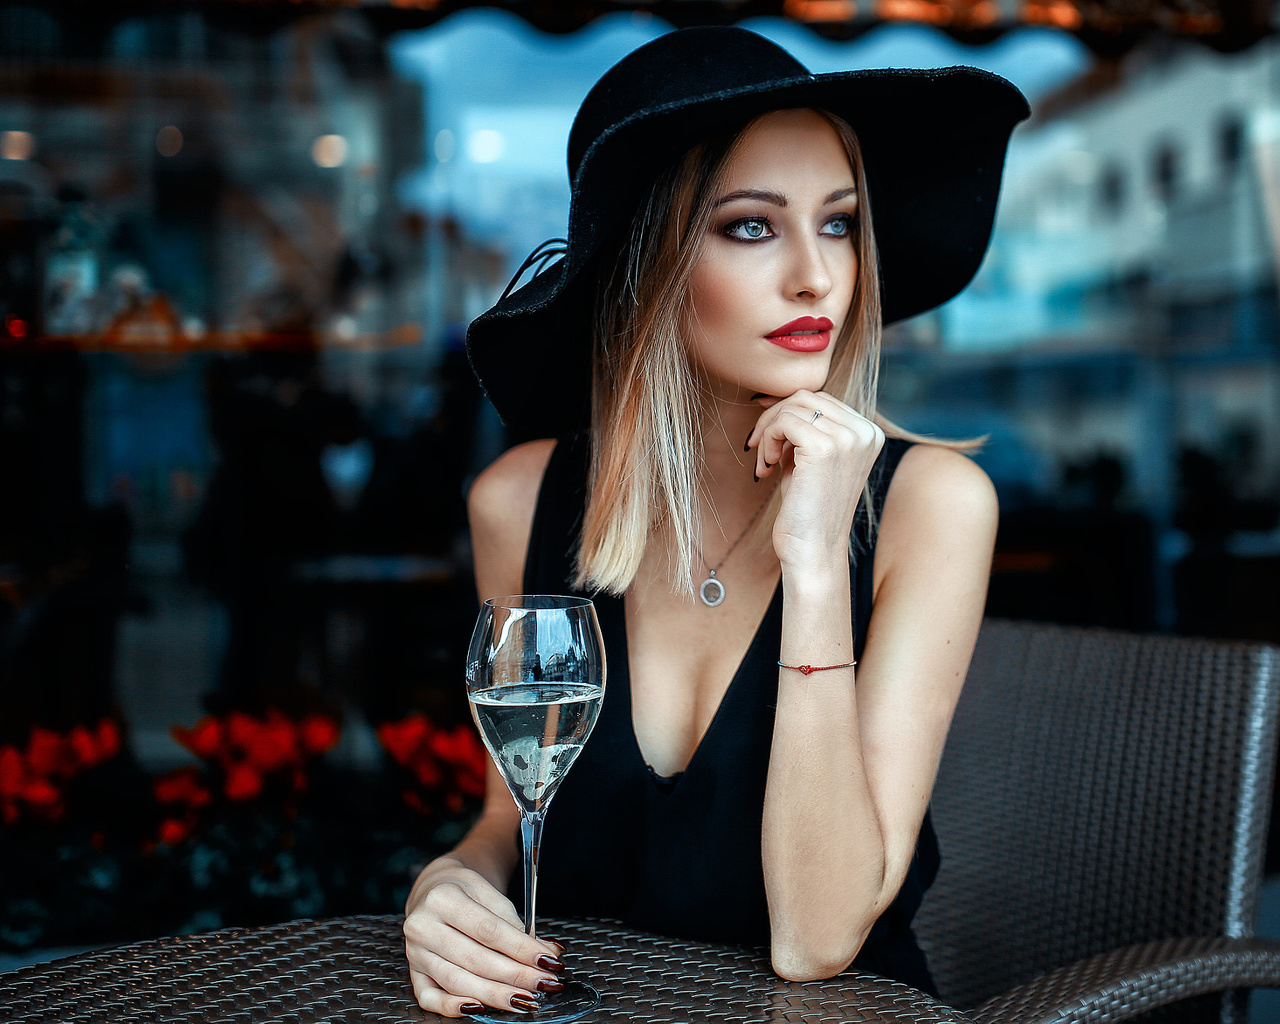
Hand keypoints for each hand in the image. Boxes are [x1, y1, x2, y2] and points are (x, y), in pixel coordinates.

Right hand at [403, 856, 564, 1015]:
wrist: (432, 889)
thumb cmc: (464, 892)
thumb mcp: (490, 894)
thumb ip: (516, 924)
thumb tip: (548, 952)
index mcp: (443, 898)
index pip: (488, 930)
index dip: (520, 949)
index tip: (547, 961)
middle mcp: (423, 926)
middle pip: (475, 959)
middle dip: (514, 976)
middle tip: (543, 984)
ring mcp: (415, 953)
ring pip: (457, 981)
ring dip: (494, 995)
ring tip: (524, 1000)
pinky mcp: (414, 973)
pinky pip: (429, 998)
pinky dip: (452, 1007)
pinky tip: (479, 1009)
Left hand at [745, 390, 883, 574]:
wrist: (813, 550)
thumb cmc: (808, 509)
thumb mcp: (810, 460)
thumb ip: (804, 429)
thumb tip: (773, 400)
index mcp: (869, 432)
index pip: (820, 400)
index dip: (786, 412)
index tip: (766, 436)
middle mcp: (865, 431)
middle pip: (806, 396)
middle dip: (774, 417)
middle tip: (758, 448)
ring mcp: (848, 438)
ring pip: (793, 406)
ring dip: (768, 430)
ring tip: (764, 462)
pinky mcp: (825, 447)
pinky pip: (784, 421)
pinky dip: (767, 439)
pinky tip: (766, 468)